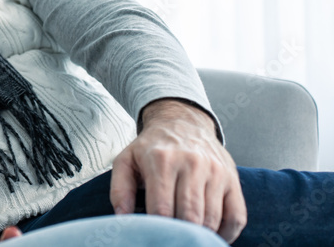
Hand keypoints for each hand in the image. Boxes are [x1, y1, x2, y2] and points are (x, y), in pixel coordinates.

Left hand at [109, 98, 246, 242]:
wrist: (182, 121)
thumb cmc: (152, 147)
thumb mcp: (126, 160)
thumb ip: (120, 189)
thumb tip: (123, 217)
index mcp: (162, 161)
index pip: (162, 208)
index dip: (158, 229)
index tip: (155, 235)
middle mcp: (192, 164)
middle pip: (190, 216)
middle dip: (180, 234)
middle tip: (171, 238)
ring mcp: (215, 171)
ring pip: (212, 219)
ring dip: (200, 235)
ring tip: (187, 236)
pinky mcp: (232, 178)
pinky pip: (236, 216)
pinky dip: (226, 233)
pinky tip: (211, 234)